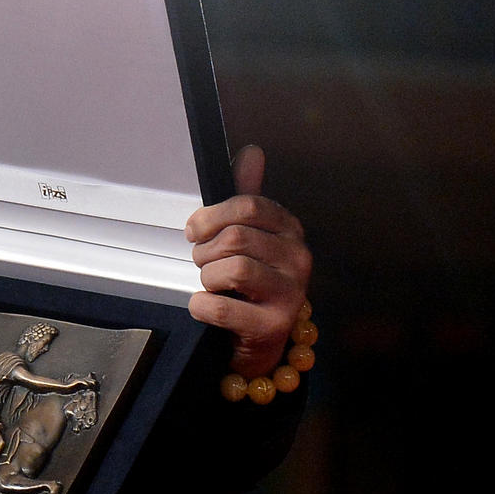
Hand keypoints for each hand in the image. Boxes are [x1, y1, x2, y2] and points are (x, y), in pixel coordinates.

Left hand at [184, 145, 313, 378]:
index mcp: (290, 231)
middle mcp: (299, 260)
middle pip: (235, 237)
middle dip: (205, 251)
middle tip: (204, 264)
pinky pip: (220, 306)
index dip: (211, 216)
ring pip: (230, 269)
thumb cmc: (246, 282)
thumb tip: (251, 151)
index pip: (249, 205)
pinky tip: (207, 308)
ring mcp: (291, 295)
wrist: (257, 342)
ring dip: (206, 277)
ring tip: (212, 285)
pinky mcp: (273, 326)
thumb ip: (245, 195)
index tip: (195, 231)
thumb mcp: (247, 235)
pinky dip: (201, 306)